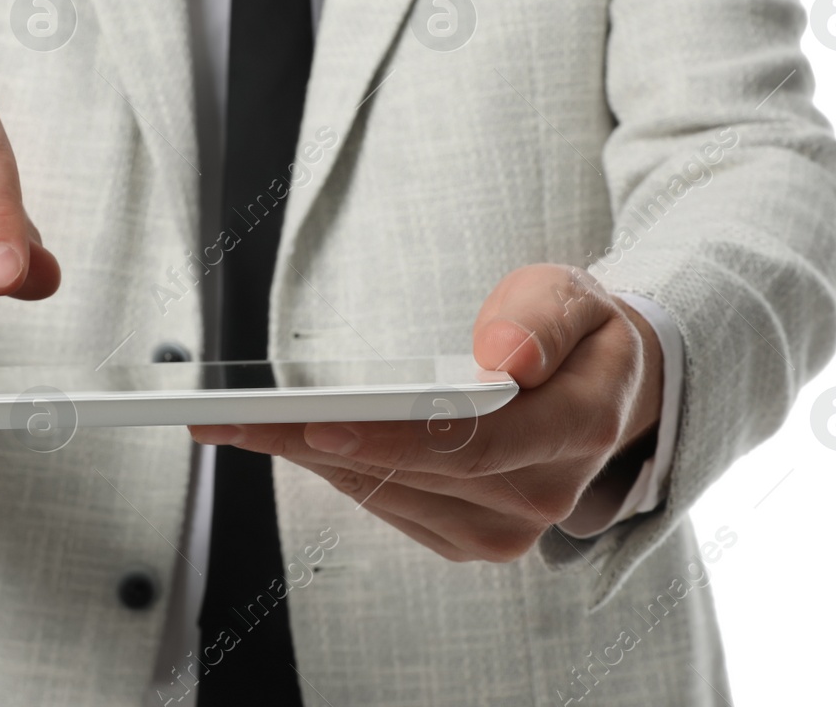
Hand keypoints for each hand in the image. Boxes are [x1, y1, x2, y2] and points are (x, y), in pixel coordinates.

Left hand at [188, 264, 663, 560]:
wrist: (600, 389)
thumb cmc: (576, 335)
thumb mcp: (573, 296)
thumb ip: (543, 319)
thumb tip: (504, 358)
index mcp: (580, 428)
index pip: (476, 444)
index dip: (393, 439)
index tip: (320, 423)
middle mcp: (544, 495)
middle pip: (414, 474)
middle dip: (317, 442)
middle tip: (235, 416)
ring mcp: (506, 527)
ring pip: (388, 494)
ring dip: (310, 457)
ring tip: (237, 423)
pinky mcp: (468, 537)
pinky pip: (387, 505)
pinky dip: (334, 470)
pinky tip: (285, 440)